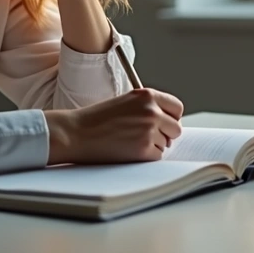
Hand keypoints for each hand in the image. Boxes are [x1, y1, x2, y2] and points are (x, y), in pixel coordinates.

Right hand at [44, 88, 183, 164]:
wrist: (76, 132)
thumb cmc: (97, 119)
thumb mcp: (126, 102)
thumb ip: (148, 107)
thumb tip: (168, 124)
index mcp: (148, 95)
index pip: (177, 107)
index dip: (171, 118)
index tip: (165, 124)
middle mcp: (152, 111)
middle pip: (176, 128)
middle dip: (165, 134)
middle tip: (146, 137)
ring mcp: (149, 130)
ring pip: (165, 144)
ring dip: (152, 146)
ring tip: (129, 141)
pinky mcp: (144, 149)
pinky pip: (157, 157)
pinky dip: (145, 157)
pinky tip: (128, 150)